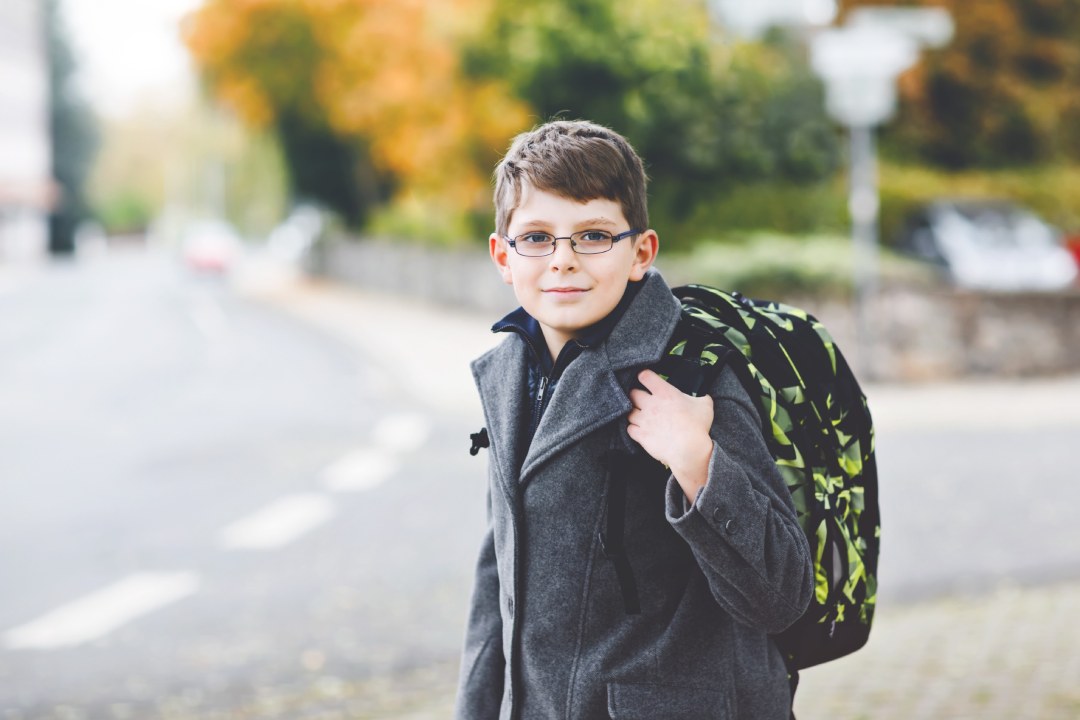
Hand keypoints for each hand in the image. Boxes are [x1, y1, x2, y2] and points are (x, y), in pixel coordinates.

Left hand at [626, 369, 714, 501]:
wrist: (690, 450)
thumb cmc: (697, 427)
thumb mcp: (704, 405)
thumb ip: (700, 395)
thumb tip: (701, 394)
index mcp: (665, 393)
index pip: (646, 376)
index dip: (645, 376)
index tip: (647, 379)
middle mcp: (651, 404)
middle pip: (633, 393)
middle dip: (636, 395)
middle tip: (642, 399)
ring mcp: (644, 420)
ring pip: (629, 412)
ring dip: (634, 412)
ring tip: (641, 415)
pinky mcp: (641, 435)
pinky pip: (630, 429)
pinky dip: (633, 429)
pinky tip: (640, 429)